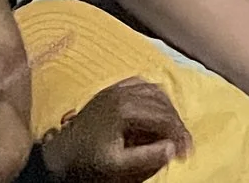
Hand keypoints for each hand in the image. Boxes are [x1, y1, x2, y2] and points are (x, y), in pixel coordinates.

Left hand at [38, 79, 191, 182]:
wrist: (60, 153)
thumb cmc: (88, 161)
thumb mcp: (118, 165)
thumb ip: (146, 157)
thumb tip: (173, 148)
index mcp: (126, 109)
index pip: (164, 117)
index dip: (180, 134)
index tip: (187, 152)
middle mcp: (123, 92)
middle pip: (163, 102)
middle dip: (177, 123)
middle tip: (184, 143)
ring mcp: (116, 88)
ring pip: (154, 90)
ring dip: (168, 107)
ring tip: (172, 128)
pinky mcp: (110, 89)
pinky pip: (140, 83)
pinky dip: (153, 94)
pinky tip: (156, 107)